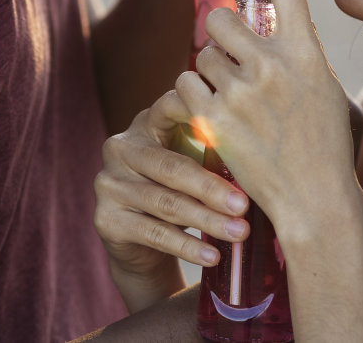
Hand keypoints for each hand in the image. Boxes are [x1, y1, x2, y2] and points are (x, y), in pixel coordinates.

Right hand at [93, 92, 252, 311]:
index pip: (170, 108)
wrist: (143, 240)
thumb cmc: (180, 188)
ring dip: (206, 221)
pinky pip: (153, 233)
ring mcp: (108, 183)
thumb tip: (256, 151)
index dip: (199, 114)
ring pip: (165, 203)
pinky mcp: (105, 219)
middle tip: (244, 205)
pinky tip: (212, 255)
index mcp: (145, 123)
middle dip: (211, 188)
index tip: (234, 123)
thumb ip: (212, 148)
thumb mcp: (194, 160)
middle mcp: (120, 148)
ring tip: (239, 233)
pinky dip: (187, 247)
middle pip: (171, 166)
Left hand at [174, 0, 360, 243]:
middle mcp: (272, 65)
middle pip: (223, 17)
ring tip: (229, 97)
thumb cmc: (324, 145)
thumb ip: (300, 50)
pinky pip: (186, 84)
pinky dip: (194, 95)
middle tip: (229, 52)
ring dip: (210, 71)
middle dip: (221, 31)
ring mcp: (240, 92)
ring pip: (202, 54)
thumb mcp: (325, 88)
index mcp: (305, 52)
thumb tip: (278, 17)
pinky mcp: (213, 118)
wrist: (314, 200)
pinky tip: (211, 112)